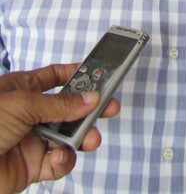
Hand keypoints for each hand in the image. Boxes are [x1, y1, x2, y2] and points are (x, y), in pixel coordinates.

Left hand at [0, 64, 119, 193]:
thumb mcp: (22, 105)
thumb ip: (60, 104)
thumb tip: (91, 98)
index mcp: (22, 89)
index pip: (54, 76)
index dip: (76, 73)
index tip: (99, 72)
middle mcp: (29, 113)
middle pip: (67, 107)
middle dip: (89, 108)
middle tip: (111, 107)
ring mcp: (31, 139)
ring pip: (68, 135)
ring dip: (82, 137)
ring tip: (91, 138)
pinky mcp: (32, 166)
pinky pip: (58, 161)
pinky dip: (64, 160)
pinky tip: (59, 157)